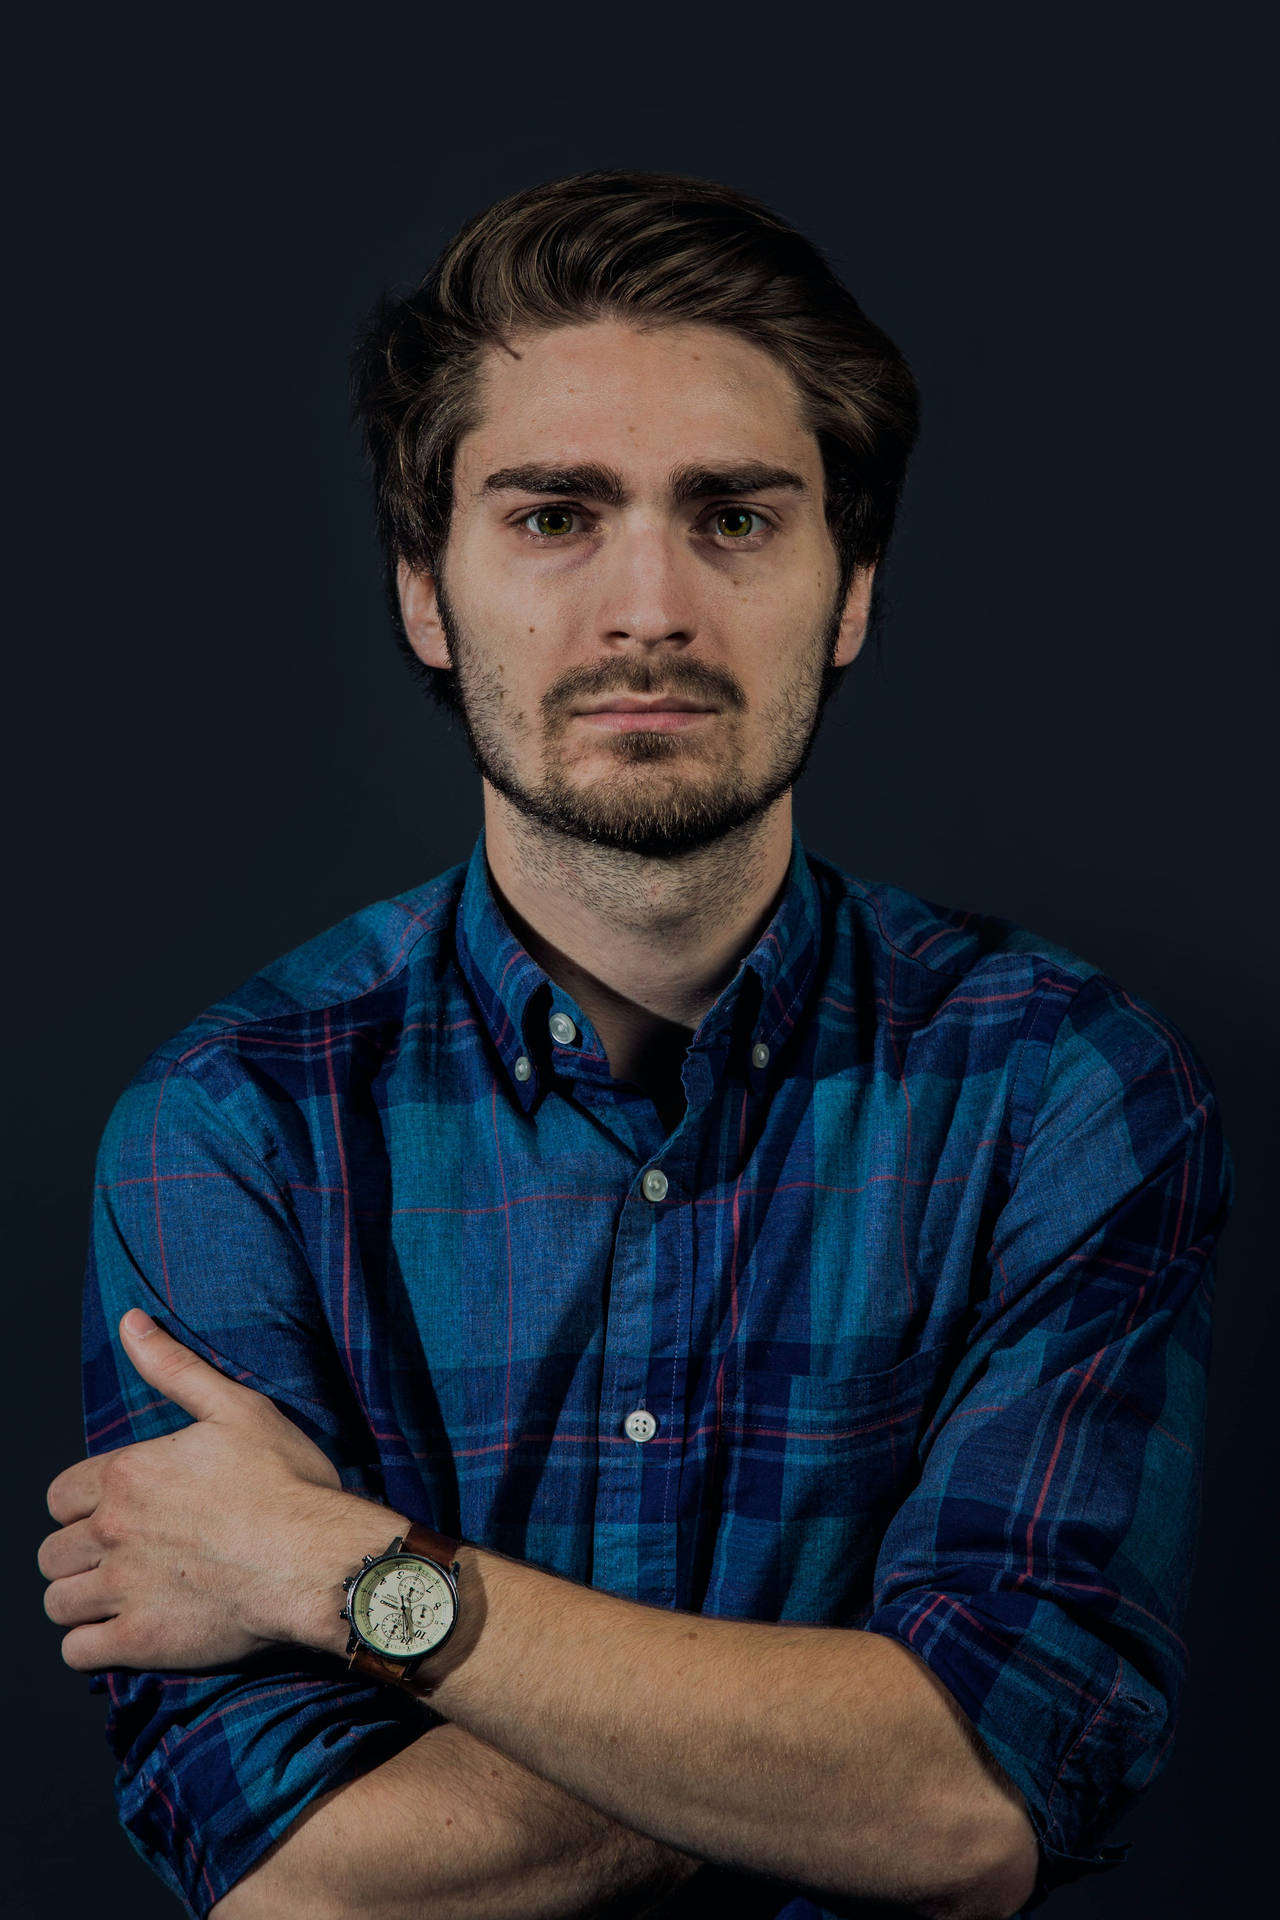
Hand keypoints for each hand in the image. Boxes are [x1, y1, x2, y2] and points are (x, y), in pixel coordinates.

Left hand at [39, 1309, 378, 1671]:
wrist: (319, 1556)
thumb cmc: (286, 1481)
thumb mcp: (236, 1407)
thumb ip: (174, 1367)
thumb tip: (131, 1321)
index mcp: (126, 1475)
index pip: (60, 1496)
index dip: (82, 1505)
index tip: (114, 1512)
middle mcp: (112, 1531)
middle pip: (52, 1553)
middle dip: (77, 1554)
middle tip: (118, 1557)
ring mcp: (122, 1589)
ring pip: (58, 1602)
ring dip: (79, 1600)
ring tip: (117, 1596)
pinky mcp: (140, 1640)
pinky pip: (79, 1652)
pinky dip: (91, 1645)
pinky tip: (121, 1633)